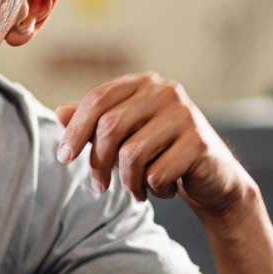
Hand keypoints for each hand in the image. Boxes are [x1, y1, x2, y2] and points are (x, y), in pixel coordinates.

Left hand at [55, 73, 251, 215]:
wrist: (213, 178)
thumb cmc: (161, 154)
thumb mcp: (124, 138)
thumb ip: (94, 124)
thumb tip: (59, 112)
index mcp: (143, 84)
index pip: (97, 99)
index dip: (75, 131)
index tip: (64, 158)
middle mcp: (165, 92)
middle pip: (109, 127)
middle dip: (97, 163)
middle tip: (99, 186)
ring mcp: (185, 115)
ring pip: (131, 154)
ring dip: (128, 182)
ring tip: (136, 190)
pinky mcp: (198, 143)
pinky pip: (156, 174)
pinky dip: (153, 190)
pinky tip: (164, 190)